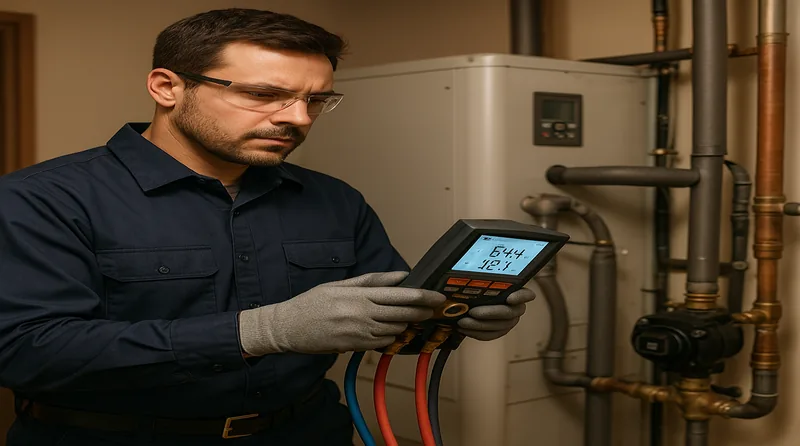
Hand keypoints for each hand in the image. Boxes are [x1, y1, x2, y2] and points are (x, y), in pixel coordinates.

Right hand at [238, 271, 445, 354]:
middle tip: (436, 309)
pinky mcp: (355, 347)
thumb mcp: (341, 284)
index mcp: (360, 295)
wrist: (288, 327)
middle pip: (403, 314)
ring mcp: (359, 332)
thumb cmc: (313, 302)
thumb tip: (400, 275)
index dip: (423, 296)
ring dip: (407, 325)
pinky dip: (391, 337)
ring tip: (415, 319)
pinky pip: (382, 343)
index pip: (400, 295)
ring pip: (395, 330)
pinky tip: (394, 331)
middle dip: (423, 312)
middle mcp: (362, 314)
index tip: (438, 296)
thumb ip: (372, 280)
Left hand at [456, 287, 535, 340]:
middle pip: (509, 313)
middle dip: (490, 313)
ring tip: (462, 322)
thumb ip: (483, 280)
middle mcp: (516, 307)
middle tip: (472, 311)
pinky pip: (490, 335)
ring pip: (499, 327)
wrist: (471, 300)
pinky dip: (476, 333)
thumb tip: (474, 277)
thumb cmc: (478, 286)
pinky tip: (464, 329)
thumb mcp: (481, 279)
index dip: (520, 297)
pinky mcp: (499, 331)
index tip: (510, 298)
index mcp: (516, 290)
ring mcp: (509, 321)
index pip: (526, 294)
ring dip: (479, 325)